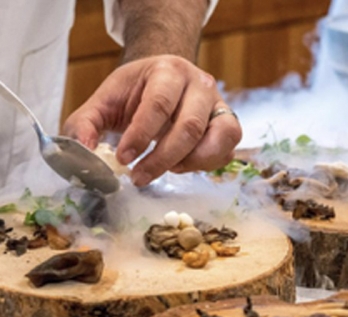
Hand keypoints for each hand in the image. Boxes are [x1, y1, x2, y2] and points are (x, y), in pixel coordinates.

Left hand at [62, 55, 241, 185]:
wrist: (165, 81)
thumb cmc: (136, 92)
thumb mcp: (105, 101)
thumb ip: (86, 124)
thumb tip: (82, 154)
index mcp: (168, 71)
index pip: (158, 104)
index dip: (141, 135)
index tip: (123, 159)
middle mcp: (200, 84)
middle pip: (189, 126)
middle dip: (162, 159)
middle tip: (138, 178)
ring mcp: (219, 104)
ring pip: (218, 139)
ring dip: (189, 163)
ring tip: (166, 169)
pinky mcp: (228, 124)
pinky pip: (226, 150)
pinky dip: (205, 165)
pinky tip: (182, 164)